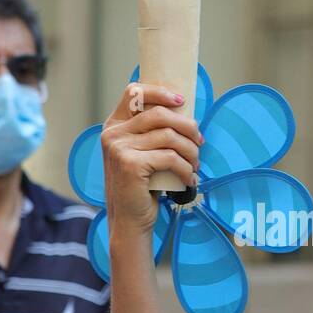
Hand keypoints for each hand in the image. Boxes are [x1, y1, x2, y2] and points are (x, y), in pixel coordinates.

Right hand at [101, 84, 201, 234]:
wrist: (129, 220)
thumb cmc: (141, 187)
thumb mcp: (141, 154)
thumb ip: (151, 134)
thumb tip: (187, 116)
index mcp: (114, 125)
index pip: (134, 92)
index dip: (160, 92)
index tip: (182, 101)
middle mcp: (112, 133)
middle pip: (159, 114)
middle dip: (187, 126)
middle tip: (200, 142)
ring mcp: (119, 148)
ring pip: (169, 136)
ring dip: (190, 150)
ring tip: (195, 164)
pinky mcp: (130, 164)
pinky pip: (170, 157)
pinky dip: (186, 169)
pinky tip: (190, 179)